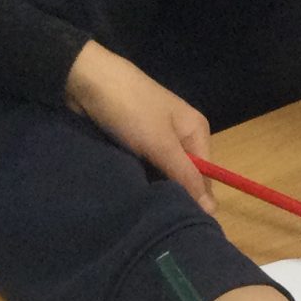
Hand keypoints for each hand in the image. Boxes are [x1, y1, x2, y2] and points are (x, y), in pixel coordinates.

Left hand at [64, 40, 215, 211]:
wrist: (86, 79)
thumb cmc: (131, 109)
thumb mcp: (162, 145)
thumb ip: (186, 177)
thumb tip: (213, 210)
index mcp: (196, 131)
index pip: (205, 178)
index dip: (194, 200)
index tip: (177, 221)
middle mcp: (180, 136)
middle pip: (183, 176)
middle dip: (170, 193)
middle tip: (155, 214)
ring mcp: (156, 138)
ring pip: (161, 173)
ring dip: (151, 187)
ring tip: (140, 205)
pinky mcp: (134, 141)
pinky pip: (142, 166)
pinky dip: (137, 177)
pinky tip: (129, 189)